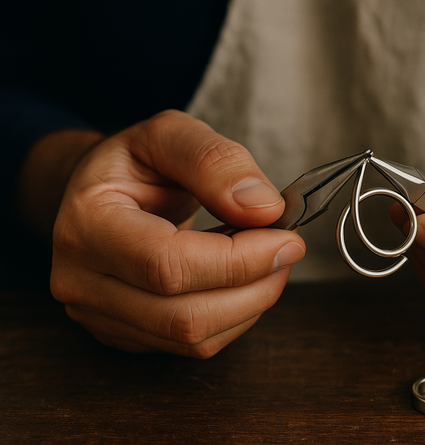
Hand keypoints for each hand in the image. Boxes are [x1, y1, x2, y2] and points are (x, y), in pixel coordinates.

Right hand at [50, 110, 304, 356]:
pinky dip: (235, 314)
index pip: (168, 264)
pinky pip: (194, 345)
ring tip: (266, 259)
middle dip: (255, 286)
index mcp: (87, 224)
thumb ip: (215, 161)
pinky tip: (241, 279)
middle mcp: (82, 281)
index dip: (239, 260)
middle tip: (287, 249)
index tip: (288, 238)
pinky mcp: (125, 335)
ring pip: (196, 338)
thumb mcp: (170, 134)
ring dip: (251, 302)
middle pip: (185, 316)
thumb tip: (264, 209)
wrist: (101, 194)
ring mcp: (100, 316)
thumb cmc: (136, 163)